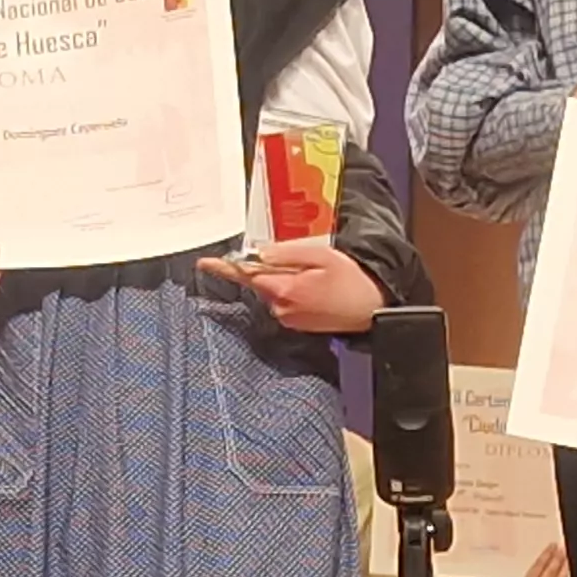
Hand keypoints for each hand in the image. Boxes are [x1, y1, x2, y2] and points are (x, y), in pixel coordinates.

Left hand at [199, 237, 385, 333]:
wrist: (371, 309)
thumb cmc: (351, 280)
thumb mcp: (320, 256)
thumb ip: (286, 253)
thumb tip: (260, 253)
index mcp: (284, 289)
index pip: (246, 275)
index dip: (224, 268)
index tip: (204, 263)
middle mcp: (280, 307)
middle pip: (261, 280)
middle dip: (273, 267)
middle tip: (304, 262)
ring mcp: (288, 318)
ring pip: (274, 290)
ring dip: (286, 279)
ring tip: (318, 276)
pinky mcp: (296, 323)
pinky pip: (285, 301)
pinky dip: (294, 290)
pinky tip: (317, 288)